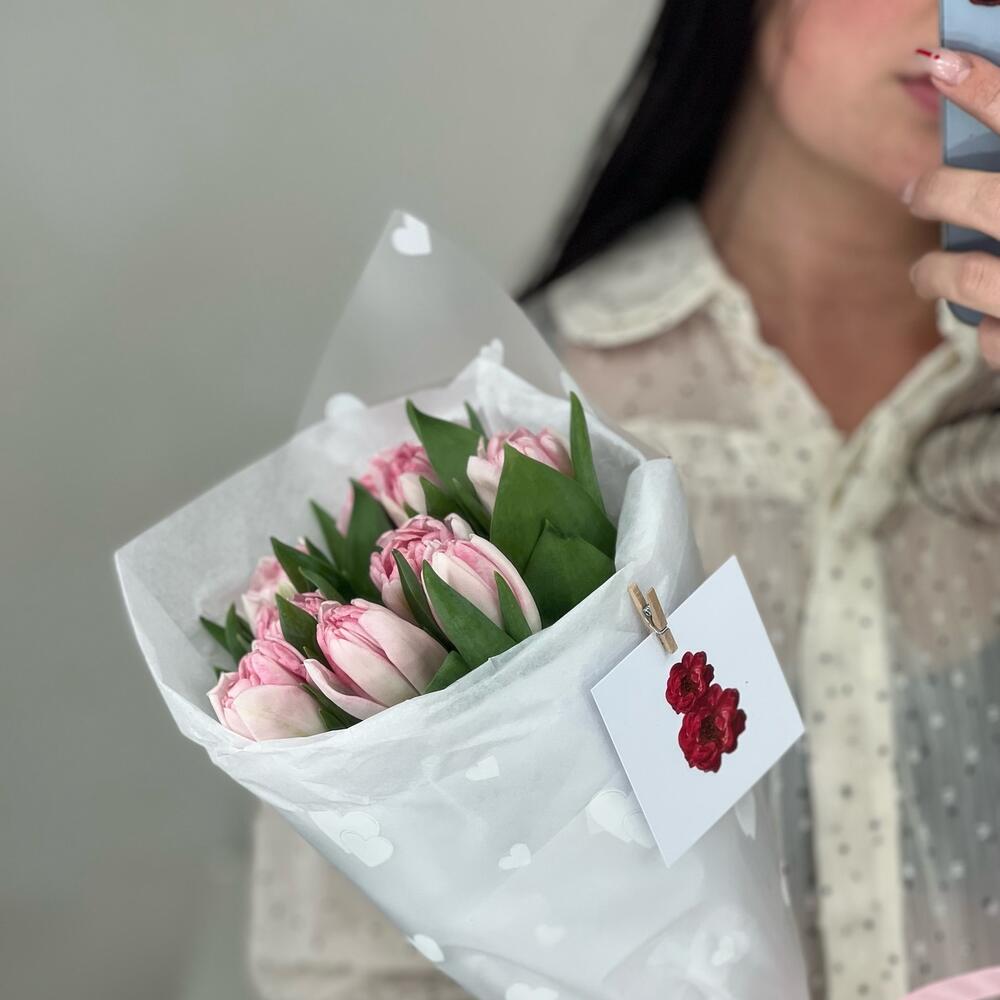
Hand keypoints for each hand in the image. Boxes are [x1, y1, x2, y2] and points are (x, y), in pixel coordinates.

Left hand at [905, 47, 999, 366]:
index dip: (989, 87)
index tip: (948, 63)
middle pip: (984, 201)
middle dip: (938, 191)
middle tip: (915, 189)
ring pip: (970, 280)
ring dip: (935, 273)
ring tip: (925, 271)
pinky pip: (996, 341)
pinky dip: (988, 332)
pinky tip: (988, 322)